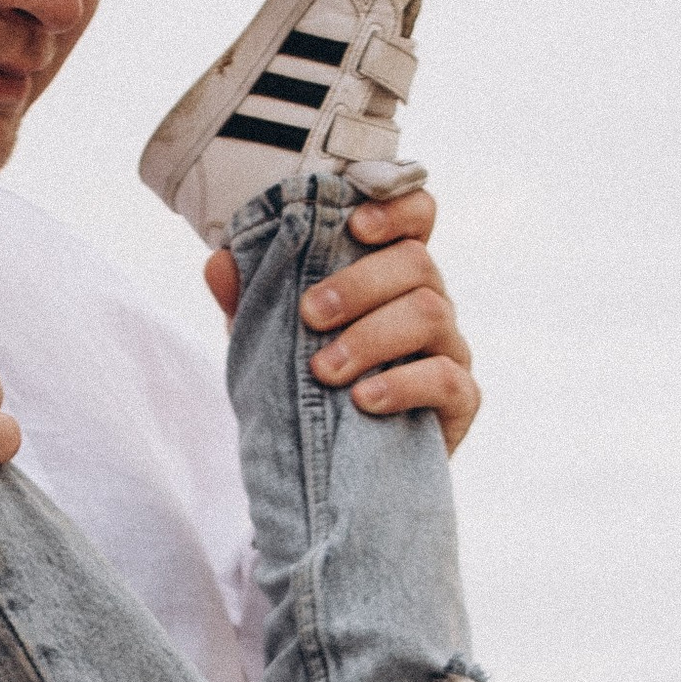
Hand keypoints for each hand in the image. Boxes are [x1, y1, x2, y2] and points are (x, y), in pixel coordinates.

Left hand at [205, 185, 479, 453]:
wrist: (338, 474)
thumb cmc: (312, 391)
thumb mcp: (271, 343)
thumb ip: (250, 303)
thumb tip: (218, 263)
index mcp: (392, 273)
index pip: (416, 215)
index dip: (395, 207)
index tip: (354, 225)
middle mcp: (429, 301)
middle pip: (416, 261)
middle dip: (358, 283)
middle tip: (309, 315)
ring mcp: (451, 348)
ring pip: (429, 313)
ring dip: (371, 336)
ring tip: (325, 371)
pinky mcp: (462, 399)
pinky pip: (445, 378)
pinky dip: (401, 386)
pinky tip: (363, 402)